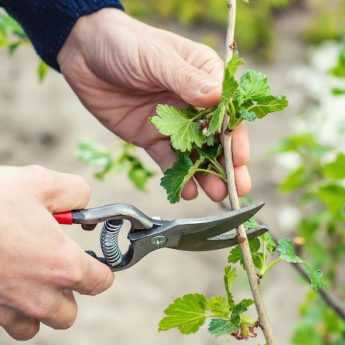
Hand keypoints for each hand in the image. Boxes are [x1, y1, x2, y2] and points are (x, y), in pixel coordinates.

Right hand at [0, 166, 112, 339]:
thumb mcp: (42, 183)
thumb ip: (76, 192)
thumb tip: (84, 202)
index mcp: (61, 264)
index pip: (100, 282)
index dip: (103, 269)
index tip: (97, 260)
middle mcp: (36, 294)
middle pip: (68, 313)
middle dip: (70, 293)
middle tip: (61, 267)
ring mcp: (6, 308)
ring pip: (34, 326)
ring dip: (40, 307)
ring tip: (33, 278)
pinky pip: (4, 324)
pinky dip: (11, 310)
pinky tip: (7, 281)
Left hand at [58, 9, 250, 201]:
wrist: (84, 53)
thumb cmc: (125, 44)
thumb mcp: (157, 58)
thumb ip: (187, 80)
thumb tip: (218, 98)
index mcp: (204, 76)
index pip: (227, 110)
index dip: (235, 136)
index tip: (239, 158)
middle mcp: (192, 102)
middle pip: (215, 137)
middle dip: (226, 164)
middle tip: (236, 189)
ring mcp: (172, 122)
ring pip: (194, 152)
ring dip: (205, 174)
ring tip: (216, 195)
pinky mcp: (152, 136)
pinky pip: (168, 159)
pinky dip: (177, 175)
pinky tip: (186, 190)